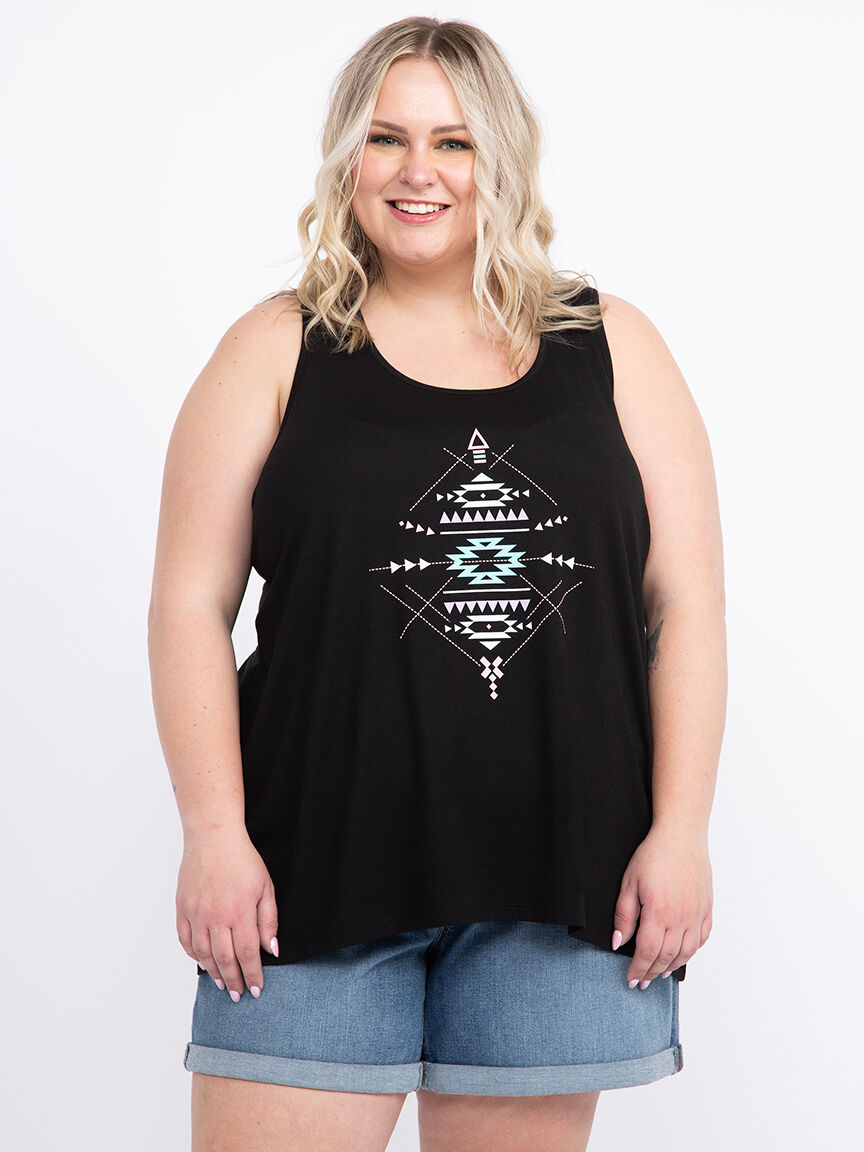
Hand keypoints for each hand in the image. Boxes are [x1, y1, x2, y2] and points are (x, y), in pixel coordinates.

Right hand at [176, 824, 278, 999]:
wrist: (213, 837)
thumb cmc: (243, 859)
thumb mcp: (265, 887)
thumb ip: (269, 920)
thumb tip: (272, 949)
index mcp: (240, 912)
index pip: (248, 954)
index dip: (252, 975)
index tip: (256, 990)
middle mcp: (216, 917)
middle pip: (225, 959)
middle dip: (234, 981)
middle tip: (238, 995)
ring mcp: (196, 914)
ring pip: (204, 954)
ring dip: (214, 972)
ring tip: (223, 984)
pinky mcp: (182, 908)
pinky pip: (185, 940)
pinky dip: (194, 955)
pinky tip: (203, 962)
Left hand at [612, 823, 712, 986]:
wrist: (681, 835)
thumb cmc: (653, 855)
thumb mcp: (629, 882)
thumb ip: (624, 915)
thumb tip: (618, 941)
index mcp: (659, 913)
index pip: (647, 952)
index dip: (638, 969)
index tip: (631, 979)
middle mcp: (681, 918)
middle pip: (666, 956)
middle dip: (652, 972)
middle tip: (642, 982)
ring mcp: (697, 914)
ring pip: (686, 951)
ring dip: (672, 966)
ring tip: (660, 973)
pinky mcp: (706, 908)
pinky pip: (702, 938)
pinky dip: (692, 951)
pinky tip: (683, 954)